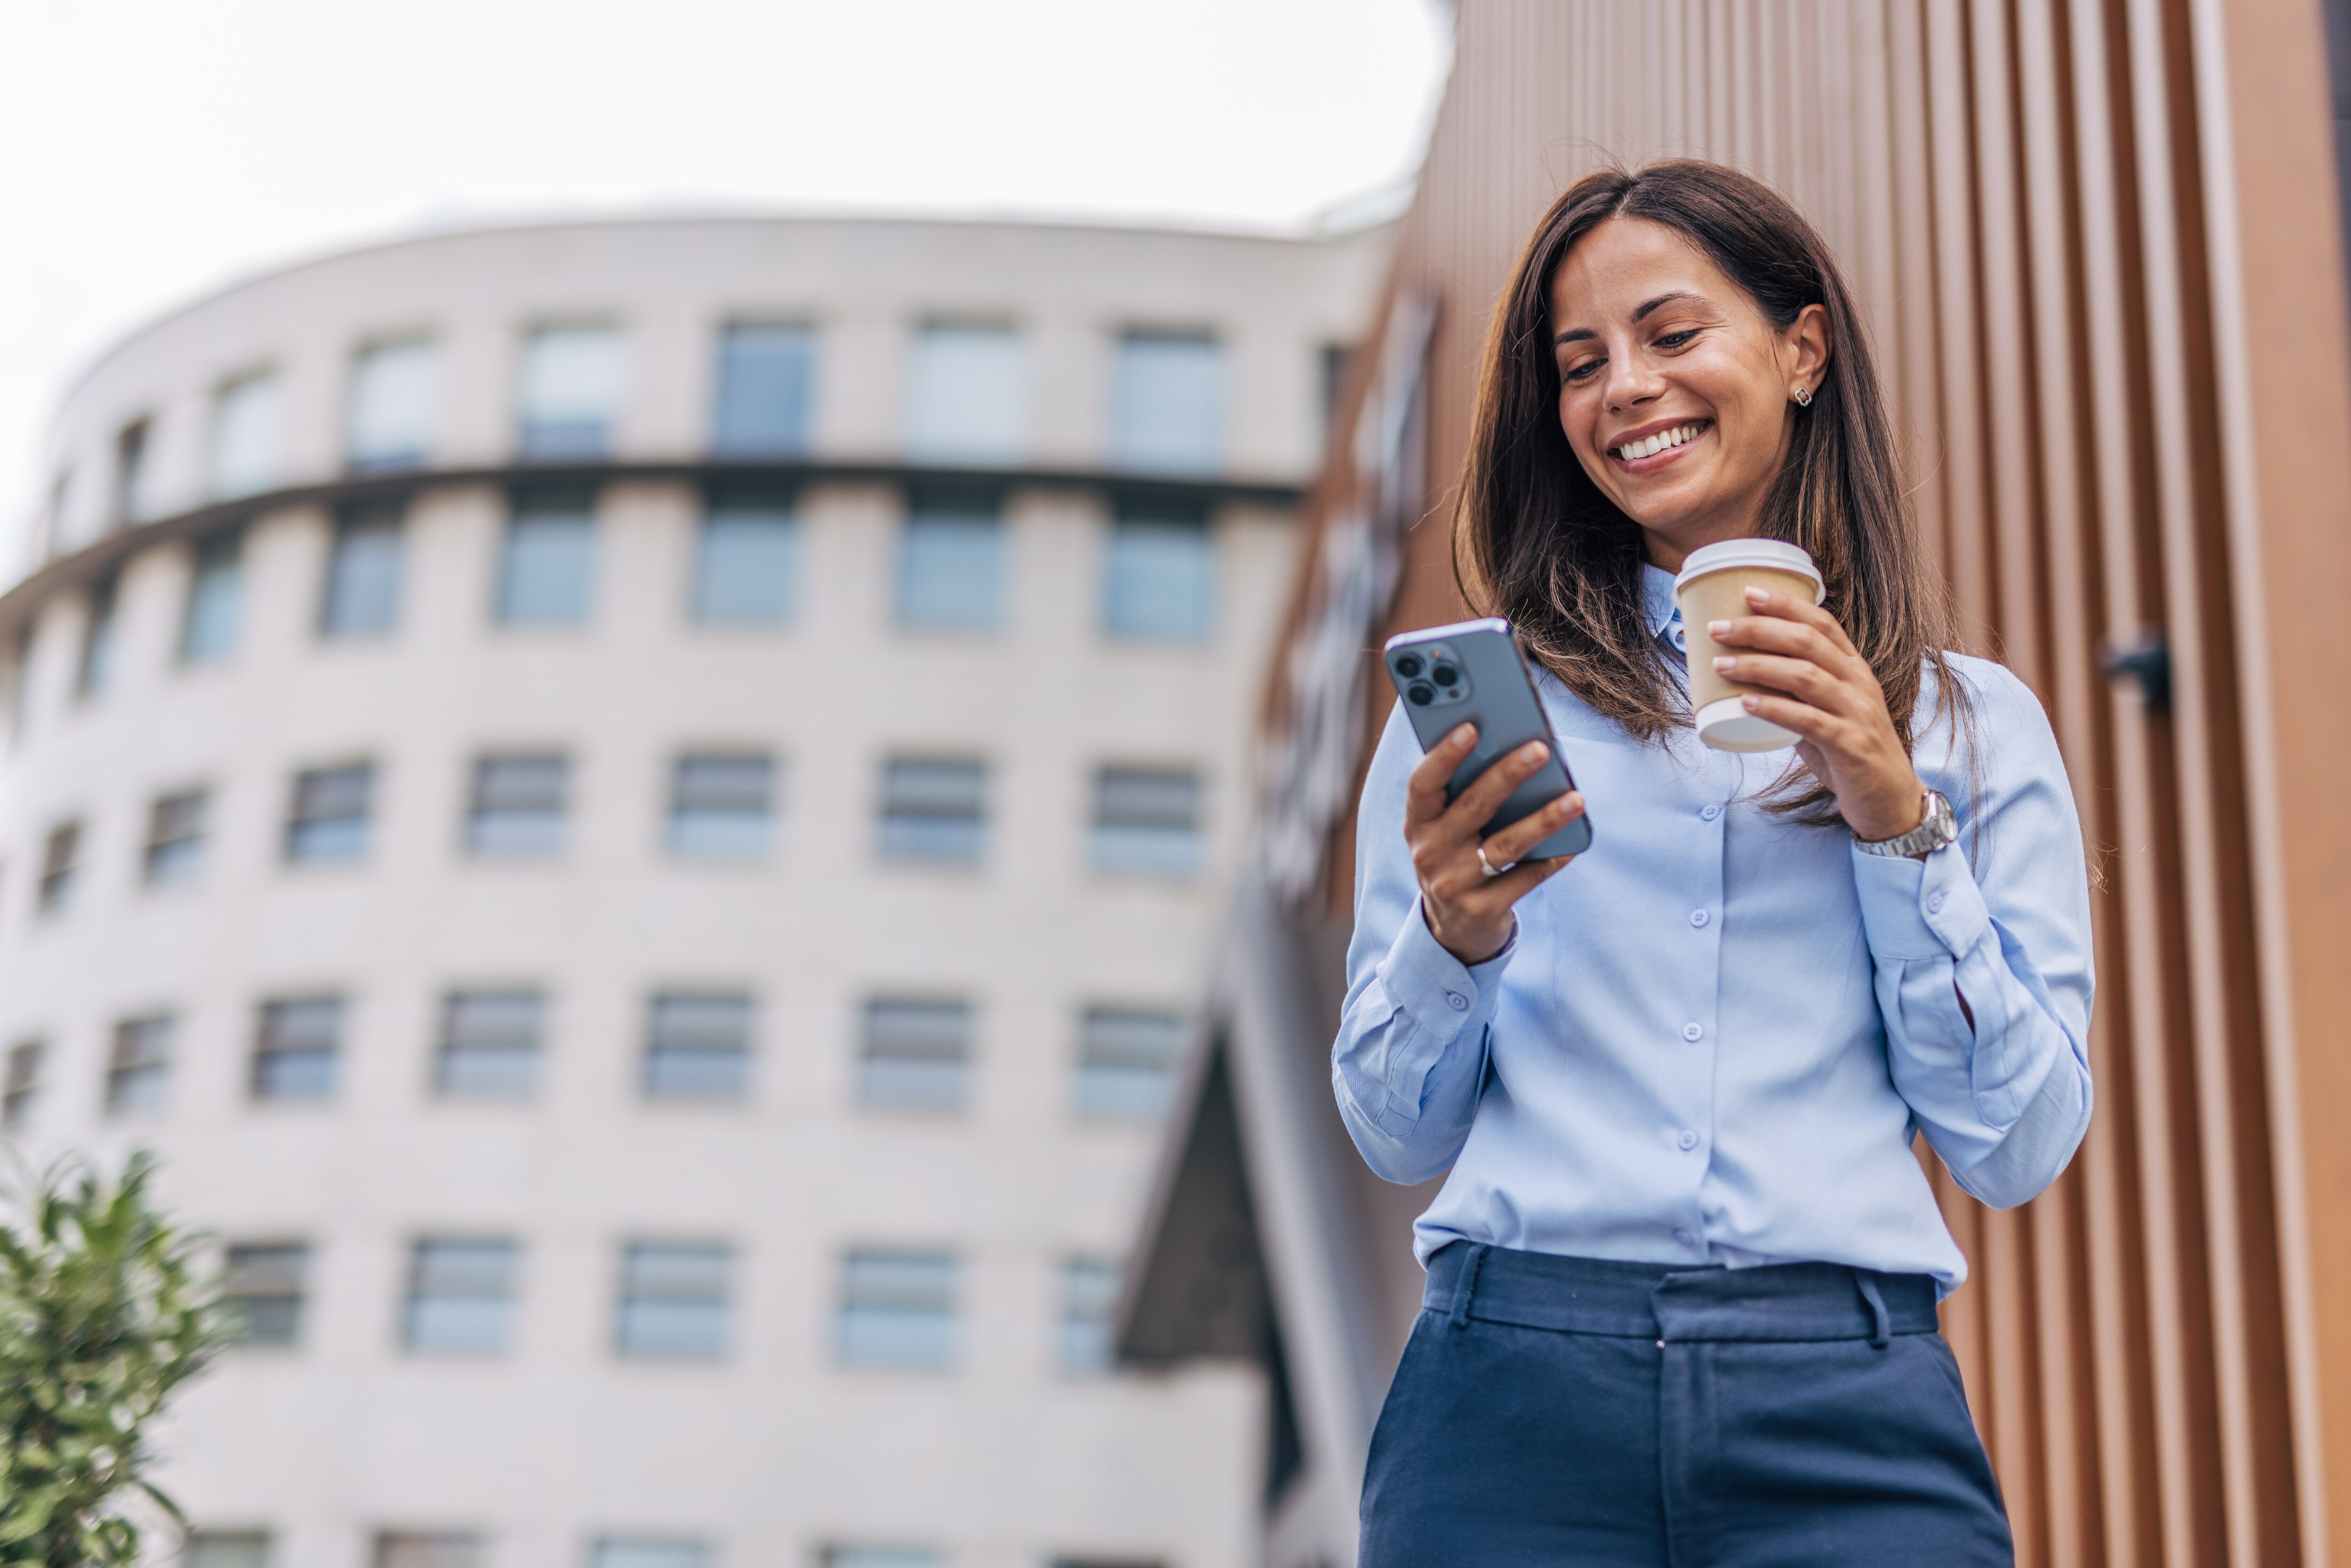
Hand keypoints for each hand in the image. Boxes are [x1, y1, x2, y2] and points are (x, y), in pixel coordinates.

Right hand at [1404, 724, 1585, 963]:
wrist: (1452, 926)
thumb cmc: (1456, 854)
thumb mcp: (1445, 826)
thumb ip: (1463, 792)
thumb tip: (1513, 748)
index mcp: (1417, 823)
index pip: (1423, 784)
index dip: (1444, 755)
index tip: (1471, 727)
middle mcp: (1430, 852)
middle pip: (1473, 807)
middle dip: (1507, 775)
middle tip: (1540, 749)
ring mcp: (1454, 884)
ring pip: (1505, 845)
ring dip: (1543, 820)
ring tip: (1576, 799)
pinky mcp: (1482, 910)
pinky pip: (1524, 879)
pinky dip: (1550, 860)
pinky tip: (1573, 845)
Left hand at [1707, 585, 1926, 842]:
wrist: (1890, 799)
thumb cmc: (1849, 753)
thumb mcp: (1824, 713)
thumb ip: (1795, 695)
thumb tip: (1746, 680)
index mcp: (1853, 670)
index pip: (1822, 624)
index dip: (1786, 604)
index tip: (1748, 592)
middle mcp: (1858, 684)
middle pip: (1808, 642)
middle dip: (1760, 630)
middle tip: (1718, 629)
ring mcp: (1857, 713)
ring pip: (1806, 676)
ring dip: (1758, 666)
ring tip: (1720, 664)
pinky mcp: (1851, 745)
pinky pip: (1809, 721)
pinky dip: (1775, 709)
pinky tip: (1746, 703)